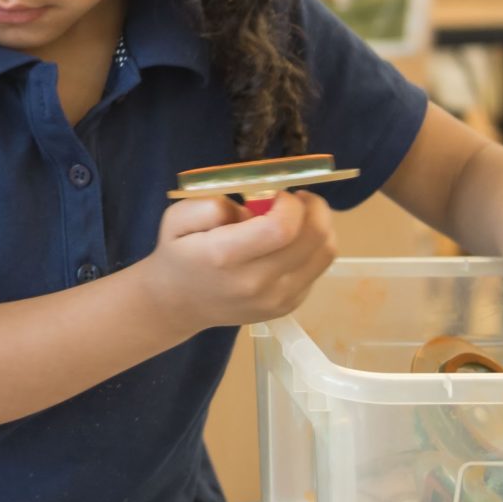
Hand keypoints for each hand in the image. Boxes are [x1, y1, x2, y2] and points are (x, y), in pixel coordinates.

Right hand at [141, 190, 337, 334]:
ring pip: (326, 252)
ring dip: (319, 226)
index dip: (290, 203)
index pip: (282, 227)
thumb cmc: (178, 254)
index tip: (275, 194)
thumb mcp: (177, 219)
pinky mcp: (289, 306)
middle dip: (313, 207)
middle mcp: (257, 283)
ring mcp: (277, 299)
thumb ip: (210, 205)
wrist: (178, 304)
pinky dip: (312, 249)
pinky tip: (289, 244)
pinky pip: (318, 269)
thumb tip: (254, 205)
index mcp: (226, 256)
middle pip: (315, 238)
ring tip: (297, 218)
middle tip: (294, 199)